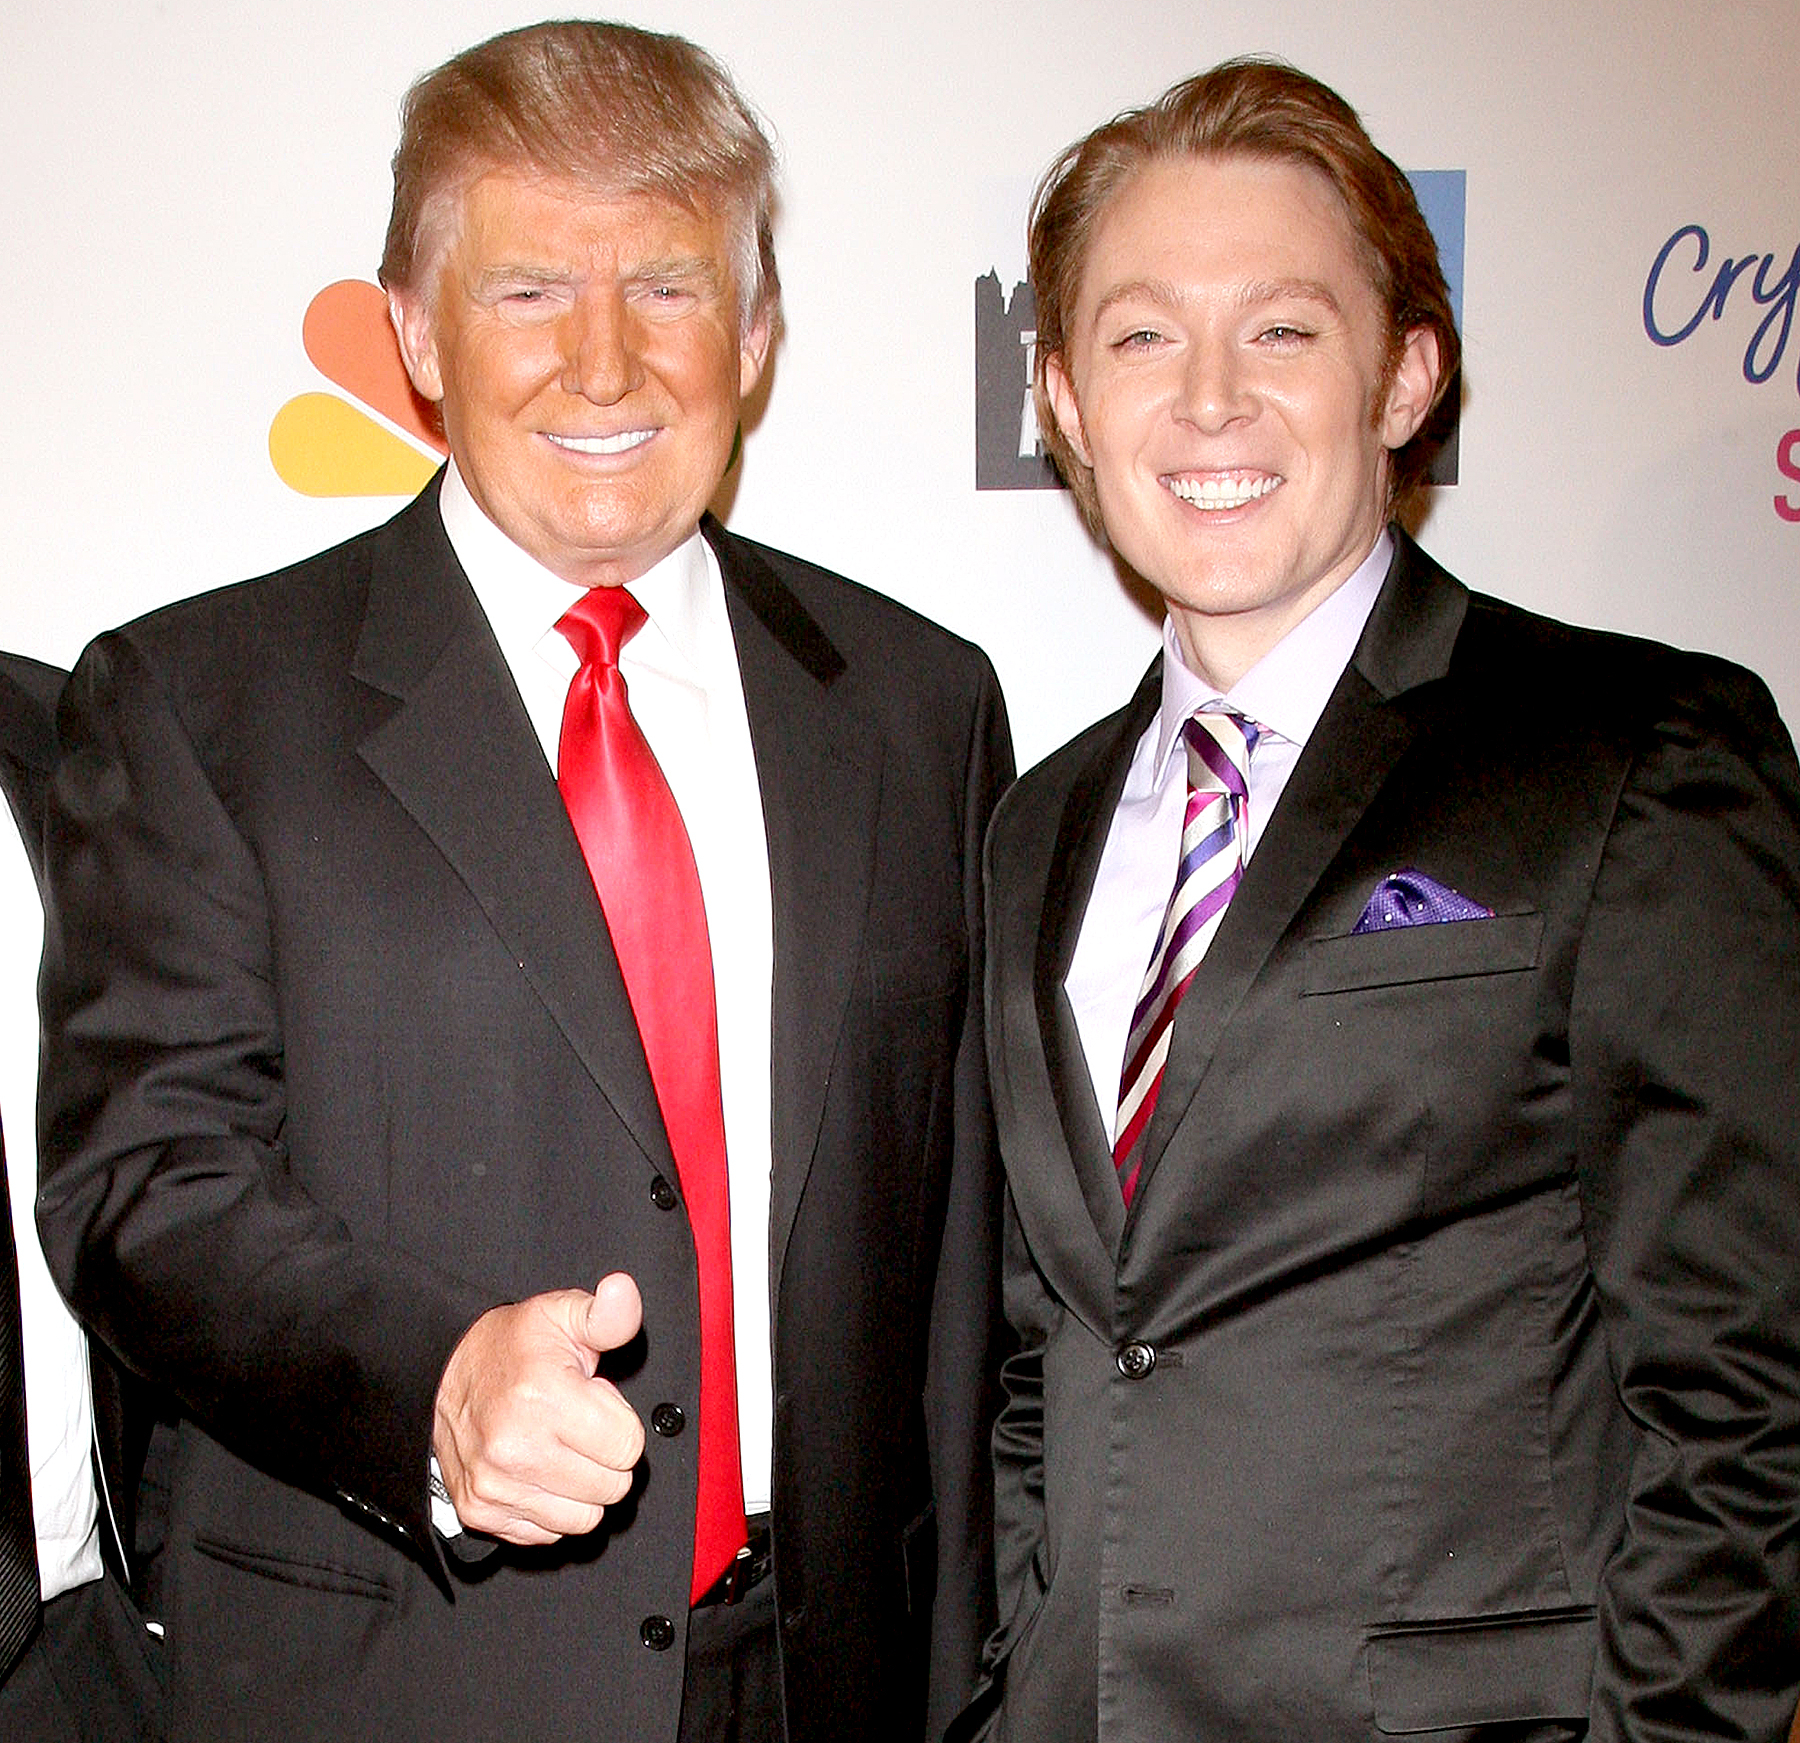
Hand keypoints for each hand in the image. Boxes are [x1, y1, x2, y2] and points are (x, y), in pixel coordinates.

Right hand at [432, 1272, 646, 1545]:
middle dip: (606, 1457)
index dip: (619, 1421)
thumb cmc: (516, 1346)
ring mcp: (494, 1486)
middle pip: (612, 1487)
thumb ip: (609, 1314)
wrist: (443, 1373)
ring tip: (560, 1448)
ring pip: (584, 1519)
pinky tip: (538, 1471)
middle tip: (578, 1426)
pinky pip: (547, 1534)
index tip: (593, 1402)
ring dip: (582, 1488)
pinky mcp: (479, 1512)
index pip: (628, 1447)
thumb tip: (623, 1290)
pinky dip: (551, 1508)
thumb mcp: (565, 1314)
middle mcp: (515, 1449)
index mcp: (544, 1397)